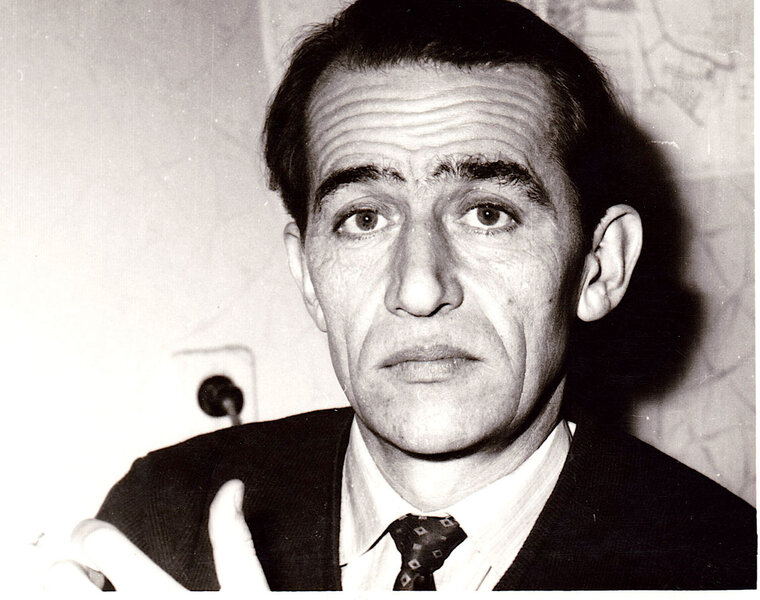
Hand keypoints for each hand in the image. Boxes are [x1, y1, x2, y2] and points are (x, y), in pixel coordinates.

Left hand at [44, 479, 268, 591]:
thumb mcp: (250, 594)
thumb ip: (234, 542)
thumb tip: (231, 488)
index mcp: (162, 597)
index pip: (104, 543)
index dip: (90, 533)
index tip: (95, 539)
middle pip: (60, 578)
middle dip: (68, 568)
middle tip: (84, 574)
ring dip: (63, 599)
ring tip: (88, 599)